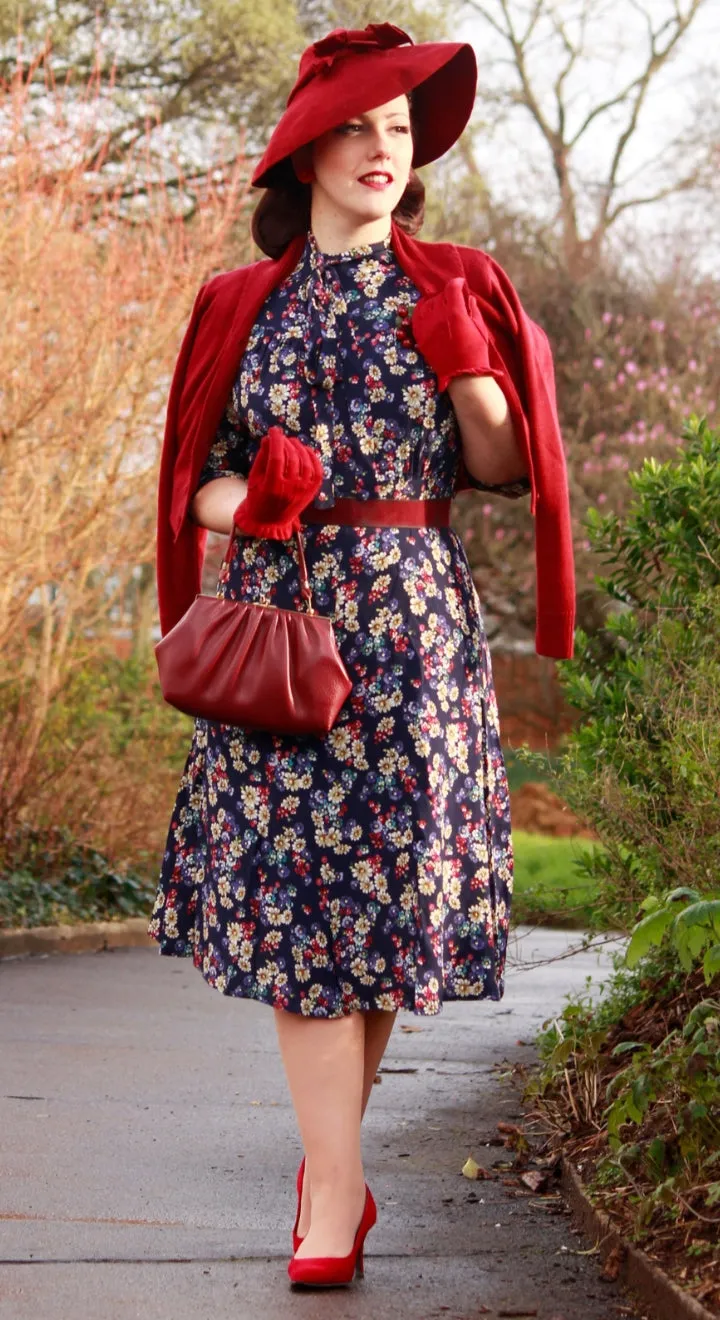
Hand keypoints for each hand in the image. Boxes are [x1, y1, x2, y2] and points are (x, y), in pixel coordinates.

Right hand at [233, 427, 323, 539]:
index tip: (273, 430)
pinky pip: (317, 470)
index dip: (276, 440)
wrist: (269, 522)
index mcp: (272, 485)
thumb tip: (269, 438)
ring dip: (299, 447)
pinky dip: (313, 457)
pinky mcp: (312, 491)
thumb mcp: (254, 477)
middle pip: (291, 457)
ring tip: (292, 442)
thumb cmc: (257, 497)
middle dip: (286, 442)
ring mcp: (303, 490)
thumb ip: (262, 457)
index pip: (276, 456)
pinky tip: (305, 450)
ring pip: (305, 461)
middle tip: (281, 437)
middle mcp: (290, 488)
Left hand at [411, 278, 493, 393]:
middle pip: (439, 295)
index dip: (457, 284)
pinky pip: (417, 318)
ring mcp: (427, 327)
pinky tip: (431, 316)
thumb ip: (472, 309)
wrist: (462, 375)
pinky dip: (423, 313)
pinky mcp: (420, 337)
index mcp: (456, 312)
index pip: (452, 287)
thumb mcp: (480, 327)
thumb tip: (467, 298)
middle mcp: (438, 316)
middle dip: (447, 295)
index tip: (461, 285)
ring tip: (441, 307)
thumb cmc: (475, 351)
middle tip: (453, 299)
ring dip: (434, 303)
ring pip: (426, 304)